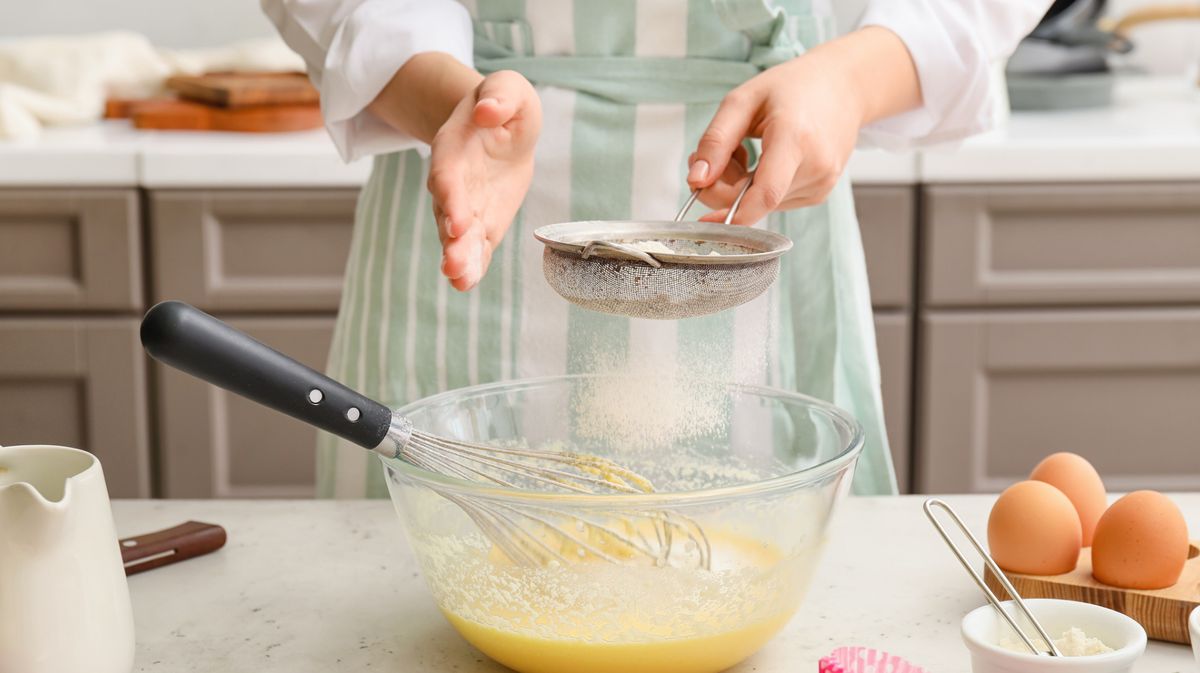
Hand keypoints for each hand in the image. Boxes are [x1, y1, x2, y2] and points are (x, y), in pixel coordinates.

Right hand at [429, 70, 540, 290]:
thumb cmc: (502, 103)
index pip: (448, 175)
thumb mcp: (507, 87)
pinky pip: (475, 247)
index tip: (456, 221)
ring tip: (459, 279)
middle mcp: (452, 182)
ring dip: (459, 258)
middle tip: (453, 264)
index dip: (451, 198)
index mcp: (454, 148)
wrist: (499, 125)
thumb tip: (488, 111)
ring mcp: (465, 206)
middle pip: (447, 213)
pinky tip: (467, 283)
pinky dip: (472, 266)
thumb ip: (499, 95)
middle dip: (451, 240)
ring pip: (457, 237)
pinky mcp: (481, 222)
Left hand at [686, 27, 920, 224]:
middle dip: (724, 185)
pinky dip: (759, 187)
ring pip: (761, 204)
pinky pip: (775, 201)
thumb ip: (716, 141)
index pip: (766, 194)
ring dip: (741, 186)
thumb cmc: (793, 87)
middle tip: (718, 153)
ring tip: (749, 148)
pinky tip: (767, 159)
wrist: (843, 86)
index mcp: (796, 138)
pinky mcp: (820, 193)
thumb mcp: (743, 101)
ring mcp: (822, 183)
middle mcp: (816, 167)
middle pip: (755, 201)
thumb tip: (696, 181)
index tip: (704, 220)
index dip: (732, 214)